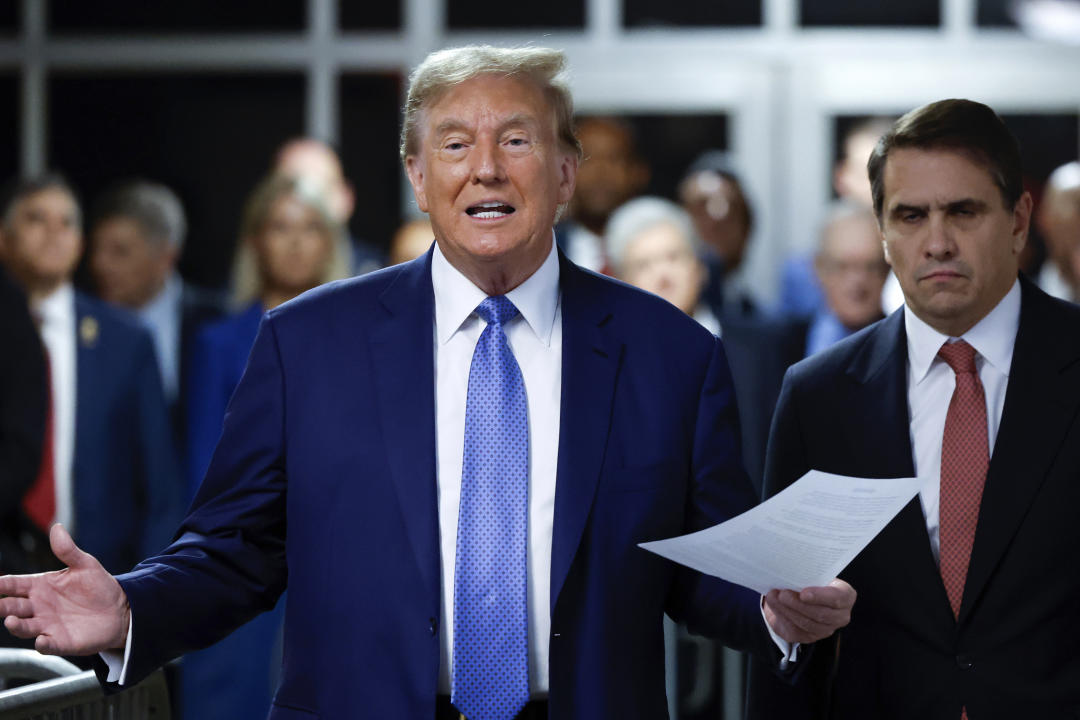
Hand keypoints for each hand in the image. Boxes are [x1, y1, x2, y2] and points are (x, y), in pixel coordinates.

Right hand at [0, 524, 129, 654]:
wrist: (120, 609)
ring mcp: (47, 625)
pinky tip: (41, 640)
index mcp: (40, 586)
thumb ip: (67, 550)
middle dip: (1, 606)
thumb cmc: (98, 586)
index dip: (0, 584)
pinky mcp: (61, 641)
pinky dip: (42, 644)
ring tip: (10, 620)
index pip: (13, 584)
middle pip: (12, 607)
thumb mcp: (85, 564)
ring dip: (16, 625)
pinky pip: (47, 645)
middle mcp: (38, 607)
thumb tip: (56, 527)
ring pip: (24, 627)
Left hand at [764, 578, 855, 644]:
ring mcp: (826, 629)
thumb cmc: (809, 581)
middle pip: (821, 614)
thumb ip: (807, 574)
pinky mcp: (809, 637)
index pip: (839, 598)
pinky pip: (796, 630)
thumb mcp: (812, 574)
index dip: (821, 596)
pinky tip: (775, 605)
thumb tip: (791, 573)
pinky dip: (783, 616)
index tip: (803, 593)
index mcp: (845, 596)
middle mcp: (840, 616)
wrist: (799, 596)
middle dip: (799, 604)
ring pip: (807, 623)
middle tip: (783, 594)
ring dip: (788, 610)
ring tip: (775, 597)